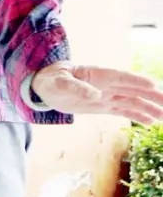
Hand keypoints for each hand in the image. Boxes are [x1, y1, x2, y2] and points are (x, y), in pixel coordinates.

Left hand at [31, 61, 162, 125]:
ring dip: (149, 107)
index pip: (121, 77)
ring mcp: (107, 95)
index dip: (136, 81)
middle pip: (133, 89)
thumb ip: (74, 87)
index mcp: (97, 75)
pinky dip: (138, 115)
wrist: (44, 86)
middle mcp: (106, 84)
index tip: (153, 84)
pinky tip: (151, 121)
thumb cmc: (50, 79)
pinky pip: (124, 110)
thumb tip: (95, 95)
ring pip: (133, 101)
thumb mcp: (58, 82)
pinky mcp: (103, 105)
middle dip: (151, 95)